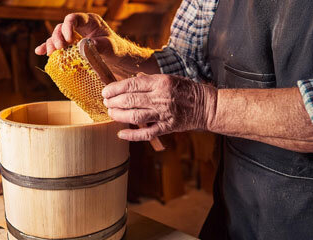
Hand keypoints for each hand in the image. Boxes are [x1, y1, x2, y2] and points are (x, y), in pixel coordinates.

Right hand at [34, 13, 156, 76]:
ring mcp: (75, 36)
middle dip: (57, 37)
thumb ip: (98, 45)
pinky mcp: (72, 46)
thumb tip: (83, 45)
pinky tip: (39, 52)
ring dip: (51, 43)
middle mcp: (80, 26)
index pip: (74, 19)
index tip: (68, 40)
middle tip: (58, 49)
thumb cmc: (117, 50)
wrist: (119, 58)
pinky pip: (58, 45)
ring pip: (58, 36)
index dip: (68, 27)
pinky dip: (49, 48)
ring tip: (50, 53)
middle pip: (62, 27)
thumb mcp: (110, 47)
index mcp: (90, 21)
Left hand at [102, 73, 216, 140]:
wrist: (206, 106)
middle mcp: (160, 97)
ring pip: (135, 116)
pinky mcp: (167, 127)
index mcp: (160, 82)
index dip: (115, 88)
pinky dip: (132, 135)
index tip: (106, 92)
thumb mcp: (169, 78)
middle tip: (106, 103)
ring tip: (111, 114)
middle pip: (130, 100)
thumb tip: (130, 83)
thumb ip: (149, 81)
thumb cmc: (186, 90)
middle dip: (114, 102)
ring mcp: (163, 113)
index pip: (131, 84)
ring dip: (119, 116)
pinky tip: (121, 133)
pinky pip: (147, 133)